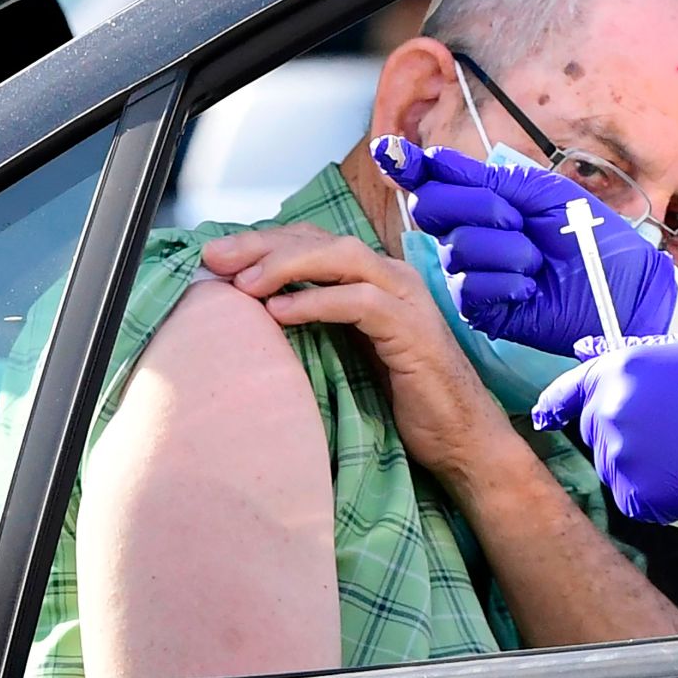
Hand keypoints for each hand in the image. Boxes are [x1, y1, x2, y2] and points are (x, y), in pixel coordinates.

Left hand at [203, 224, 523, 487]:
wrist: (461, 438)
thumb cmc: (402, 399)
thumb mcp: (349, 352)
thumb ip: (316, 323)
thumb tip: (252, 314)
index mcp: (373, 277)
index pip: (311, 240)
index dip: (262, 242)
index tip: (215, 257)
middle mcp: (391, 276)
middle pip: (319, 240)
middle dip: (262, 245)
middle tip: (215, 259)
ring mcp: (404, 298)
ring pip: (339, 258)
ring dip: (286, 265)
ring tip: (243, 283)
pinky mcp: (411, 328)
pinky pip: (358, 301)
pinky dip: (317, 301)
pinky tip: (280, 311)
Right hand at [373, 136, 677, 355]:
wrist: (624, 290)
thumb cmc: (592, 238)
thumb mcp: (543, 194)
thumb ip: (487, 179)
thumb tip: (432, 157)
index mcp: (486, 203)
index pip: (435, 182)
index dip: (410, 166)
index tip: (389, 150)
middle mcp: (472, 235)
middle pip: (431, 209)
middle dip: (478, 206)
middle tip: (518, 219)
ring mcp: (473, 273)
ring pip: (457, 248)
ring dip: (506, 249)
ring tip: (538, 262)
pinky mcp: (481, 311)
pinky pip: (468, 287)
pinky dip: (505, 282)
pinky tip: (530, 288)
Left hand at [531, 337, 677, 523]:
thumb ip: (637, 359)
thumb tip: (597, 360)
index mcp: (620, 370)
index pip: (572, 388)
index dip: (557, 402)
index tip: (545, 414)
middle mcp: (610, 411)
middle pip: (594, 427)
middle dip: (620, 428)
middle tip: (671, 429)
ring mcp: (621, 456)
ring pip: (613, 463)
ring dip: (637, 460)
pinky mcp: (636, 495)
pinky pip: (632, 494)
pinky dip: (653, 491)